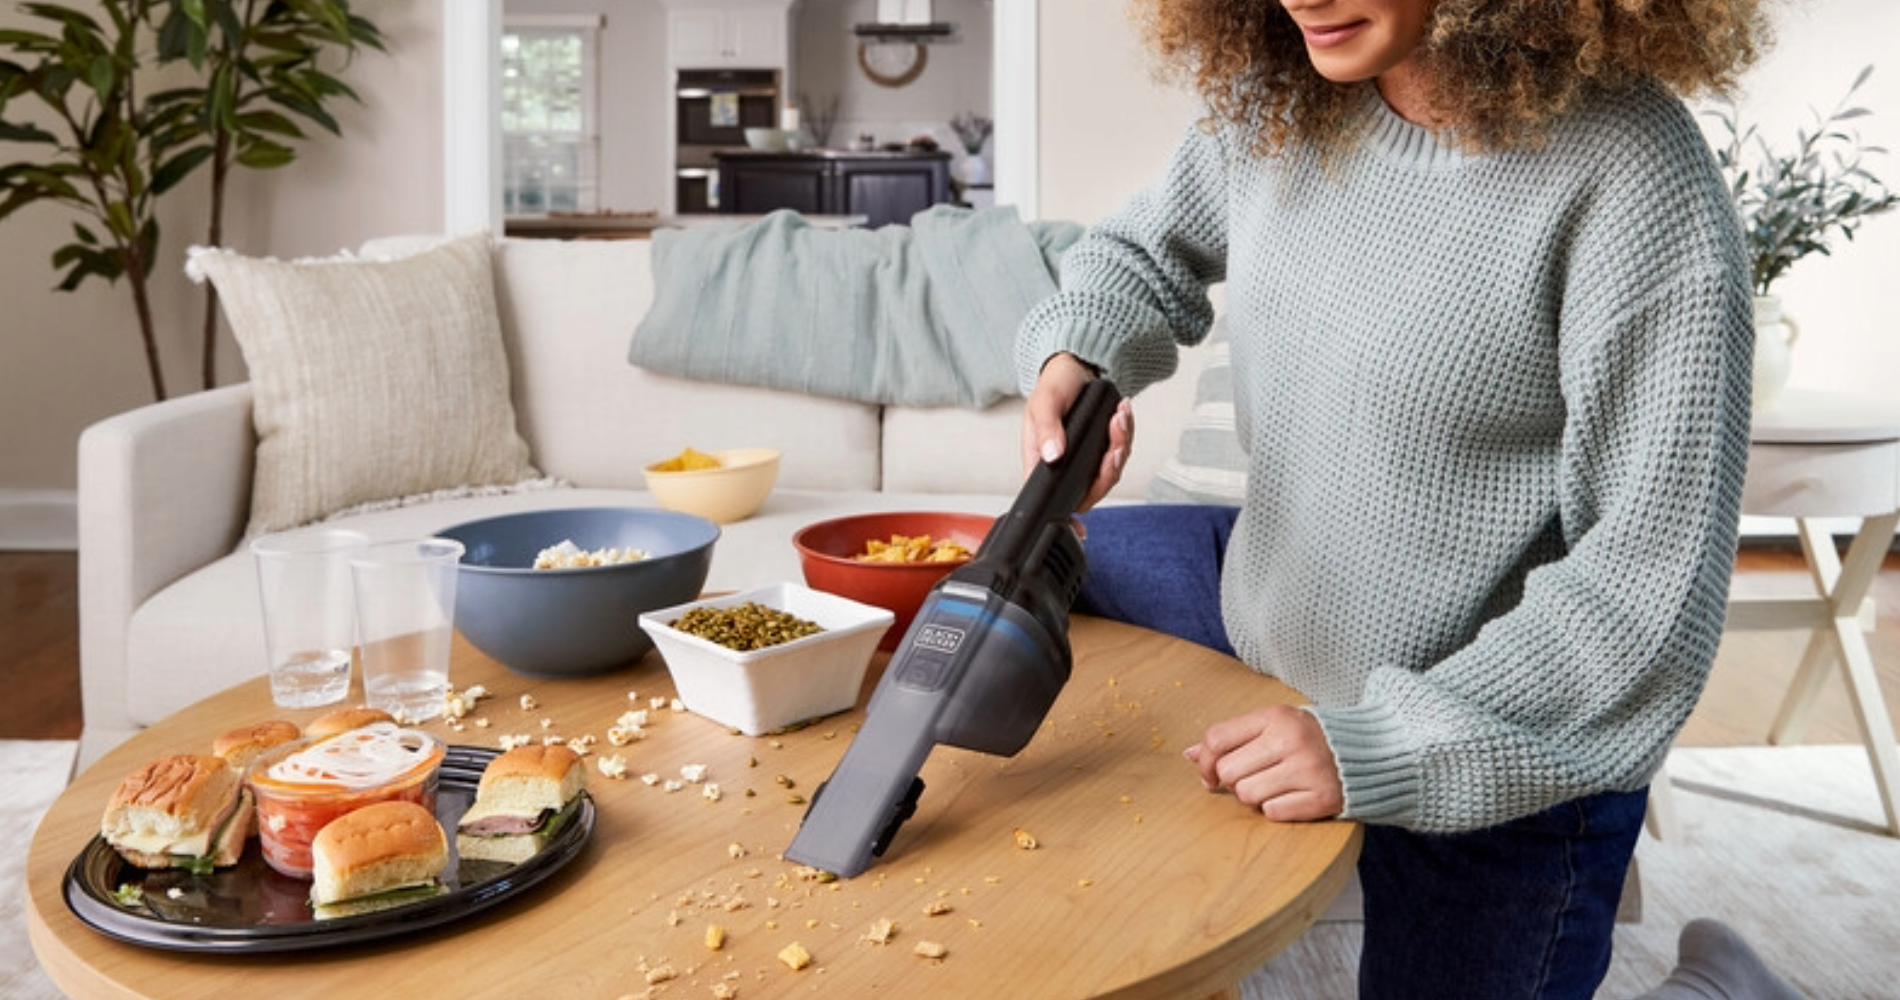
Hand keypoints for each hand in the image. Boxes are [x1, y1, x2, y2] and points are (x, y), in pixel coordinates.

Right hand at [1021, 352, 1134, 511]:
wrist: (1075, 367)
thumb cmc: (1053, 387)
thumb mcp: (1043, 402)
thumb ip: (1046, 428)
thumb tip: (1052, 455)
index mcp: (1041, 462)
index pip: (1051, 499)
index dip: (1066, 518)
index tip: (1080, 528)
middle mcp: (1064, 466)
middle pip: (1091, 490)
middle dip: (1107, 469)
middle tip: (1112, 441)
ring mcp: (1086, 460)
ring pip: (1110, 473)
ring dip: (1120, 445)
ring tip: (1118, 416)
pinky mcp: (1103, 450)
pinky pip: (1121, 453)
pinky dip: (1126, 434)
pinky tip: (1122, 413)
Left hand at [1184, 704, 1344, 821]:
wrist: (1369, 750)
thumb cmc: (1309, 737)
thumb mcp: (1274, 724)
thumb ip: (1234, 736)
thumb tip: (1190, 754)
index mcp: (1275, 716)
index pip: (1217, 739)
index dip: (1204, 761)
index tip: (1208, 774)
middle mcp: (1291, 740)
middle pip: (1229, 772)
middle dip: (1232, 781)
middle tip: (1251, 777)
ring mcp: (1309, 769)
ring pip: (1247, 795)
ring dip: (1253, 796)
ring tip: (1273, 785)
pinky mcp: (1323, 797)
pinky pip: (1272, 812)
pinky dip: (1276, 808)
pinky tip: (1291, 796)